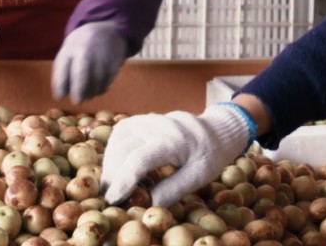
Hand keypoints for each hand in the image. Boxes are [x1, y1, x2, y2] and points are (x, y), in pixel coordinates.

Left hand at [51, 21, 128, 101]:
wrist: (108, 29)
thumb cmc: (82, 44)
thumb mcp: (69, 49)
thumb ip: (63, 68)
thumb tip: (61, 93)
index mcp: (71, 48)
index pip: (63, 68)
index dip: (60, 85)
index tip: (59, 96)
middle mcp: (87, 51)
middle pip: (82, 74)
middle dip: (79, 91)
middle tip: (77, 101)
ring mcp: (102, 57)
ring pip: (96, 81)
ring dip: (91, 92)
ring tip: (87, 96)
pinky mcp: (114, 63)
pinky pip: (107, 80)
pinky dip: (102, 88)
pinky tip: (98, 89)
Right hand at [101, 103, 253, 207]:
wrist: (215, 130)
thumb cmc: (209, 156)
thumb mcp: (198, 177)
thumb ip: (172, 190)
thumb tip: (145, 206)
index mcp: (175, 140)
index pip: (140, 159)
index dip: (123, 181)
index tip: (113, 200)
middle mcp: (159, 125)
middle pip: (123, 149)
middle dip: (113, 176)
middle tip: (112, 199)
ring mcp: (149, 119)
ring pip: (118, 139)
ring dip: (110, 164)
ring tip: (114, 185)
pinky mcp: (142, 119)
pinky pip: (120, 134)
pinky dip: (114, 152)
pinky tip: (119, 168)